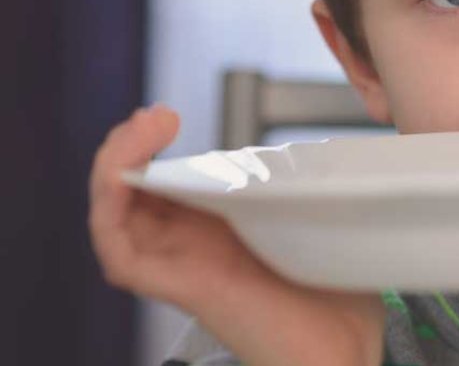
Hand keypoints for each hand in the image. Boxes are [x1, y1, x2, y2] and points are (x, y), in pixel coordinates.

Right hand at [89, 104, 384, 364]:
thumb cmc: (339, 294)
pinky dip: (112, 210)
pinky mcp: (179, 289)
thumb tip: (321, 147)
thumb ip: (307, 184)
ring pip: (117, 216)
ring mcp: (182, 267)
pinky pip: (121, 254)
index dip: (152, 149)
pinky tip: (126, 179)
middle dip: (130, 147)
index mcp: (219, 230)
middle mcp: (191, 247)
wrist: (347, 351)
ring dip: (117, 167)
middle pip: (132, 195)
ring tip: (142, 130)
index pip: (164, 185)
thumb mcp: (320, 218)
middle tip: (157, 117)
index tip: (168, 117)